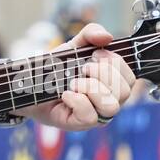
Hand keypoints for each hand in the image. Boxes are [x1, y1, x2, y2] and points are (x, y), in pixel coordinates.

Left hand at [16, 23, 134, 131]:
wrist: (29, 83)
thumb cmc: (56, 68)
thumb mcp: (74, 46)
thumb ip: (90, 35)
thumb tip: (107, 36)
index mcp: (111, 83)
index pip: (131, 78)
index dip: (116, 63)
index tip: (95, 54)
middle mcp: (107, 100)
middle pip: (124, 92)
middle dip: (103, 73)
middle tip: (83, 67)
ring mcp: (94, 114)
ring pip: (111, 106)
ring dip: (91, 88)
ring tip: (74, 81)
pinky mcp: (78, 124)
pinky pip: (89, 116)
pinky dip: (77, 100)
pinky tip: (65, 93)